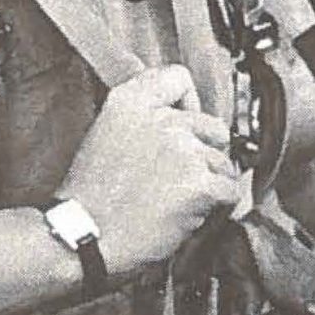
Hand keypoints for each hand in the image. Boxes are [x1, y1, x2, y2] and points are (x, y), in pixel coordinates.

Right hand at [56, 64, 239, 275]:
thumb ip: (140, 116)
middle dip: (205, 150)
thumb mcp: (105, 132)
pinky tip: (192, 213)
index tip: (184, 125)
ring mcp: (181, 149)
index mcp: (130, 101)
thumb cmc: (91, 196)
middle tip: (183, 174)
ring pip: (223, 162)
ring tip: (179, 199)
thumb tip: (179, 115)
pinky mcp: (197, 183)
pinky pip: (230, 190)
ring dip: (210, 182)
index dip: (189, 102)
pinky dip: (219, 206)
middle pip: (212, 124)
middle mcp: (159, 118)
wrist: (85, 237)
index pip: (179, 77)